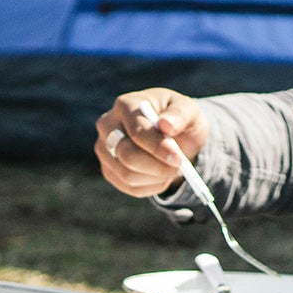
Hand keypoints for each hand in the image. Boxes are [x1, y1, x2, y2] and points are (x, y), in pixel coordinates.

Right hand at [93, 88, 207, 197]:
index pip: (137, 131)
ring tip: (172, 169)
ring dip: (156, 177)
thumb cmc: (179, 119)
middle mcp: (108, 126)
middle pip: (126, 155)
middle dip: (156, 166)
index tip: (178, 158)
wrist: (172, 135)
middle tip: (179, 167)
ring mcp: (104, 149)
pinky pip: (129, 187)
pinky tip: (162, 175)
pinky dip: (151, 186)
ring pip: (127, 174)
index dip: (157, 147)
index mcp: (126, 105)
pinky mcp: (108, 170)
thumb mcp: (188, 111)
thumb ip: (179, 114)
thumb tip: (166, 123)